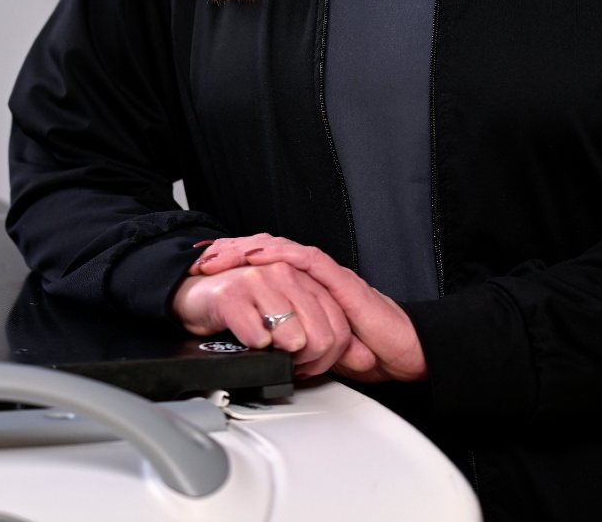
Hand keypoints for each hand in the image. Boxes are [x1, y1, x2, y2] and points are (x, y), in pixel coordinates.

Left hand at [192, 236, 425, 382]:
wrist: (401, 353)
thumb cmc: (365, 349)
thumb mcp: (312, 349)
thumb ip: (289, 342)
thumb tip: (259, 351)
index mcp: (303, 289)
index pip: (262, 266)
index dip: (233, 262)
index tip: (204, 268)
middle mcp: (312, 276)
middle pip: (264, 251)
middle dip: (230, 251)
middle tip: (201, 257)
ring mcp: (326, 275)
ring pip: (280, 249)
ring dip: (246, 249)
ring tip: (220, 253)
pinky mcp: (341, 280)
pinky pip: (306, 259)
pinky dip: (279, 254)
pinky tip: (258, 254)